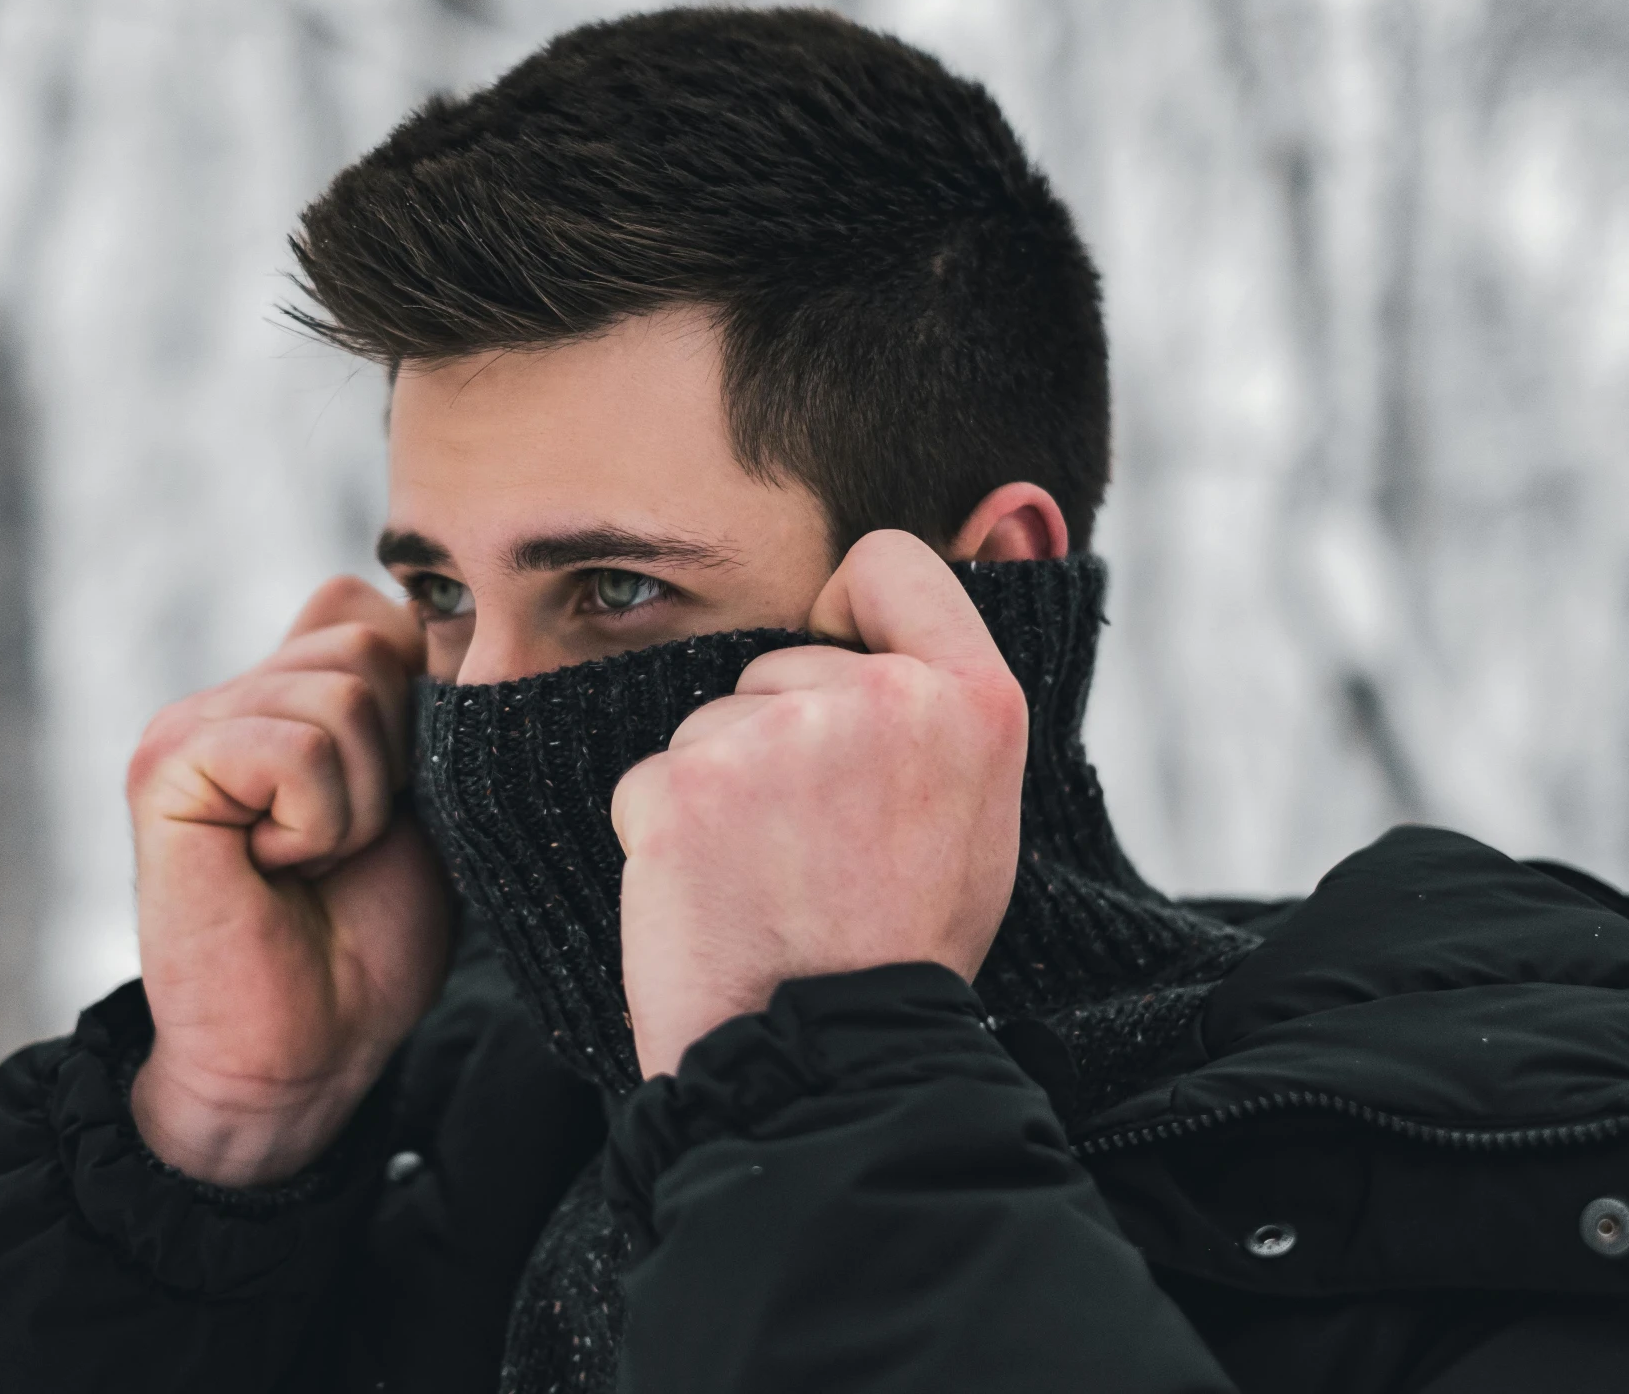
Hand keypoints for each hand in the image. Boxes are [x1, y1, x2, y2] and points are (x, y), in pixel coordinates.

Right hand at [127, 576, 451, 1185]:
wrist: (305, 1053)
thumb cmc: (366, 940)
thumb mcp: (421, 801)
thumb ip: (413, 704)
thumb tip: (430, 617)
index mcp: (279, 694)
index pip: (368, 608)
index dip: (413, 702)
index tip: (390, 802)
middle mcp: (227, 695)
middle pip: (367, 639)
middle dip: (395, 755)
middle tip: (342, 842)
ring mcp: (188, 725)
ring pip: (343, 692)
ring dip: (359, 800)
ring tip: (309, 860)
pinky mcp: (164, 769)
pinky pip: (296, 750)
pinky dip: (318, 822)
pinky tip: (274, 869)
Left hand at [610, 531, 1026, 1080]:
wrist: (828, 1067)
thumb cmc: (899, 947)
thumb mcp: (976, 815)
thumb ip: (940, 708)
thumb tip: (909, 597)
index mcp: (972, 701)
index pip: (891, 562)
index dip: (850, 608)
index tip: (840, 667)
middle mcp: (881, 699)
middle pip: (780, 661)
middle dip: (776, 737)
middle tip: (814, 852)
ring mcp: (777, 736)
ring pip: (710, 725)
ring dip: (719, 794)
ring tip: (769, 886)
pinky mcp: (687, 785)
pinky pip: (653, 782)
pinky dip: (664, 839)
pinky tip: (715, 902)